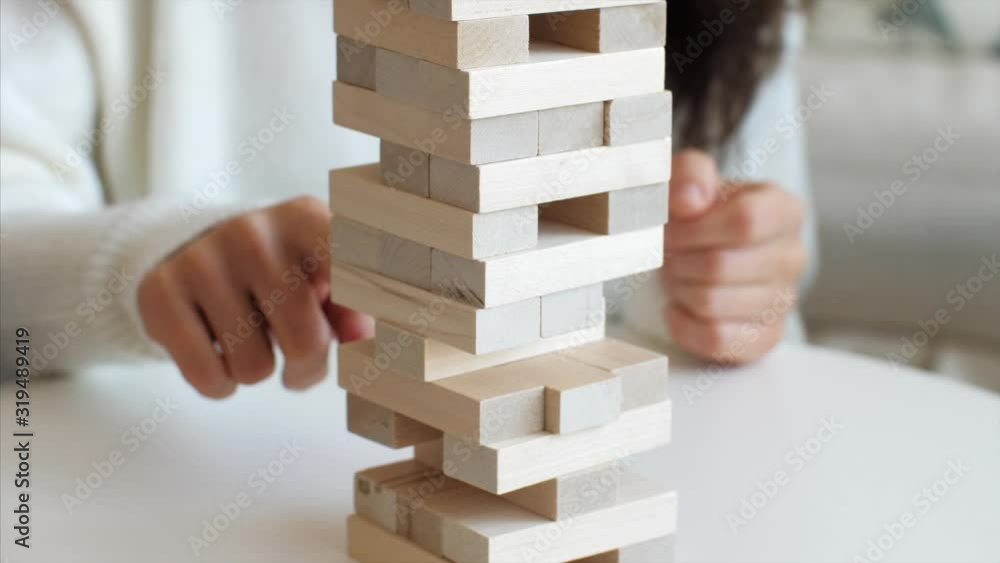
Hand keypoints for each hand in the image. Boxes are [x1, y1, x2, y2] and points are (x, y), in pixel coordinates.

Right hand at [137, 196, 371, 397]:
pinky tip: (218, 352)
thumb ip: (355, 307)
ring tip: (250, 336)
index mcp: (307, 219)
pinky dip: (220, 385)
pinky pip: (208, 378)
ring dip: (258, 370)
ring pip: (254, 369)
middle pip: (306, 342)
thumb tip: (362, 338)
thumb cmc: (279, 273)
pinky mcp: (159, 292)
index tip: (367, 336)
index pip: (354, 267)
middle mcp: (254, 232)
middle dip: (308, 368)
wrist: (193, 248)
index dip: (370, 310)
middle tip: (299, 359)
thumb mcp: (323, 276)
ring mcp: (202, 259)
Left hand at [663, 150, 805, 363]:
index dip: (694, 228)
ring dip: (679, 289)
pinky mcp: (764, 338)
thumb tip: (690, 200)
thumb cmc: (701, 215)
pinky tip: (678, 308)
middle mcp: (793, 256)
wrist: (706, 251)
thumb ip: (690, 174)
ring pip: (712, 303)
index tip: (670, 229)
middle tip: (667, 255)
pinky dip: (684, 326)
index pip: (745, 221)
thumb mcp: (693, 180)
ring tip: (677, 277)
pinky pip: (717, 339)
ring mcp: (783, 301)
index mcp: (785, 211)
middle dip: (678, 261)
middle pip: (720, 266)